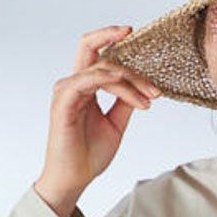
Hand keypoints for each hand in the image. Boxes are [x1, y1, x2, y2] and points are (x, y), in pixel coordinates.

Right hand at [36, 25, 161, 202]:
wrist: (74, 179)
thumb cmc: (89, 154)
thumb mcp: (116, 123)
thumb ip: (125, 102)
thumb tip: (143, 87)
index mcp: (84, 86)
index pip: (98, 52)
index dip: (116, 41)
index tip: (138, 37)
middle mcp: (73, 84)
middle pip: (90, 45)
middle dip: (118, 43)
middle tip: (152, 81)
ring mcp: (66, 92)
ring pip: (100, 68)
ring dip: (129, 80)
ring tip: (148, 100)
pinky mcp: (63, 103)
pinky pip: (86, 80)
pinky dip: (107, 79)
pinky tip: (124, 83)